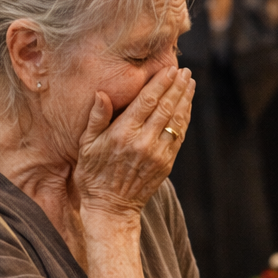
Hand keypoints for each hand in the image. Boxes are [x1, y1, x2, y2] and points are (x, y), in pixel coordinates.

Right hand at [74, 64, 194, 217]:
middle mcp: (143, 142)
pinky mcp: (166, 164)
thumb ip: (97, 118)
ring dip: (185, 100)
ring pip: (176, 121)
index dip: (161, 83)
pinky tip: (187, 107)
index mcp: (123, 133)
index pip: (147, 101)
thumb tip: (102, 93)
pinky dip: (184, 119)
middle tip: (185, 71)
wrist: (111, 207)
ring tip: (190, 84)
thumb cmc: (93, 174)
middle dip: (177, 87)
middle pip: (166, 107)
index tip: (171, 69)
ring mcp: (157, 154)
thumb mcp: (86, 146)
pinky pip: (179, 136)